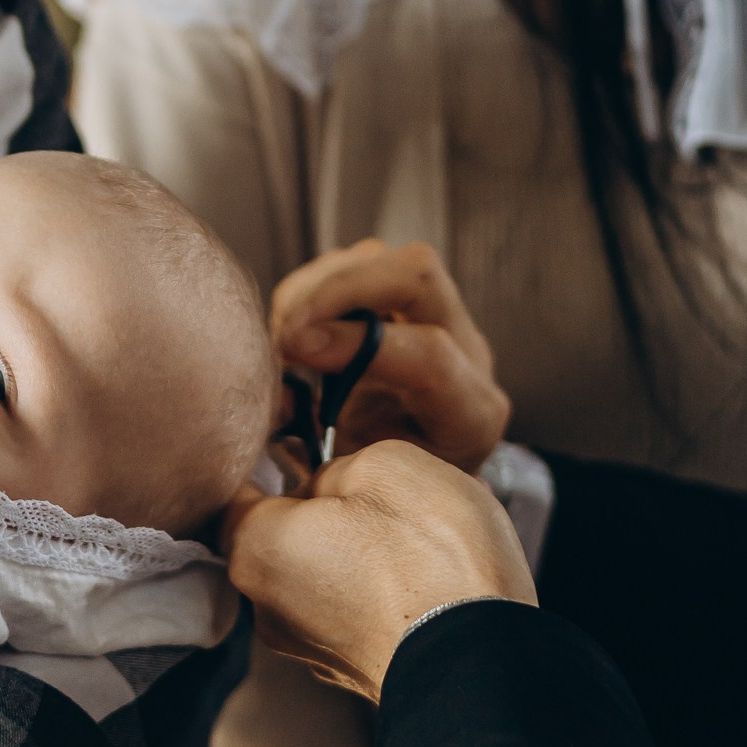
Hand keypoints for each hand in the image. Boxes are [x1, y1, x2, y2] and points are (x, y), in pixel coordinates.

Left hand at [224, 441, 536, 702]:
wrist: (482, 663)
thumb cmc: (429, 555)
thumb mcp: (384, 466)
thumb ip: (336, 469)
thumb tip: (328, 490)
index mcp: (257, 548)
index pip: (237, 490)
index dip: (271, 458)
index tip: (304, 443)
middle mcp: (266, 607)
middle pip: (280, 536)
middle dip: (321, 508)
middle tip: (372, 487)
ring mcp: (309, 648)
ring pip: (321, 574)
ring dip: (355, 550)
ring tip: (412, 532)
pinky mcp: (353, 671)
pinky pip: (354, 610)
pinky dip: (379, 588)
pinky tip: (423, 574)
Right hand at [274, 241, 511, 473]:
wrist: (427, 477)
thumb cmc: (392, 488)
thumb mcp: (366, 482)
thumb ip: (327, 450)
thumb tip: (275, 402)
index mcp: (471, 412)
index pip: (430, 356)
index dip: (358, 344)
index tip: (296, 350)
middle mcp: (467, 350)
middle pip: (417, 274)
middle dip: (338, 289)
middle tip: (286, 331)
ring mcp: (440, 315)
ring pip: (382, 259)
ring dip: (317, 287)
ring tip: (285, 334)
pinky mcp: (406, 298)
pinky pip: (358, 264)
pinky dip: (313, 287)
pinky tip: (295, 326)